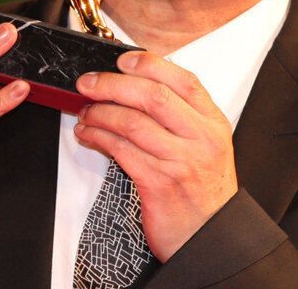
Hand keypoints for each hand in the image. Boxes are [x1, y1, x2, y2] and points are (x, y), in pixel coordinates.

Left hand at [73, 51, 236, 261]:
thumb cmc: (202, 189)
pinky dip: (98, 137)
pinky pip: (121, 150)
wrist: (208, 236)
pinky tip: (88, 134)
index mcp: (213, 122)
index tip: (122, 60)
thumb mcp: (205, 145)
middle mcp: (200, 138)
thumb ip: (180, 116)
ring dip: (99, 113)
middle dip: (112, 84)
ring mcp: (180, 160)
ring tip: (85, 112)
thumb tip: (134, 86)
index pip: (183, 80)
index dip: (149, 64)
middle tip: (88, 83)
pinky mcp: (158, 183)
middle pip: (152, 95)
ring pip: (131, 122)